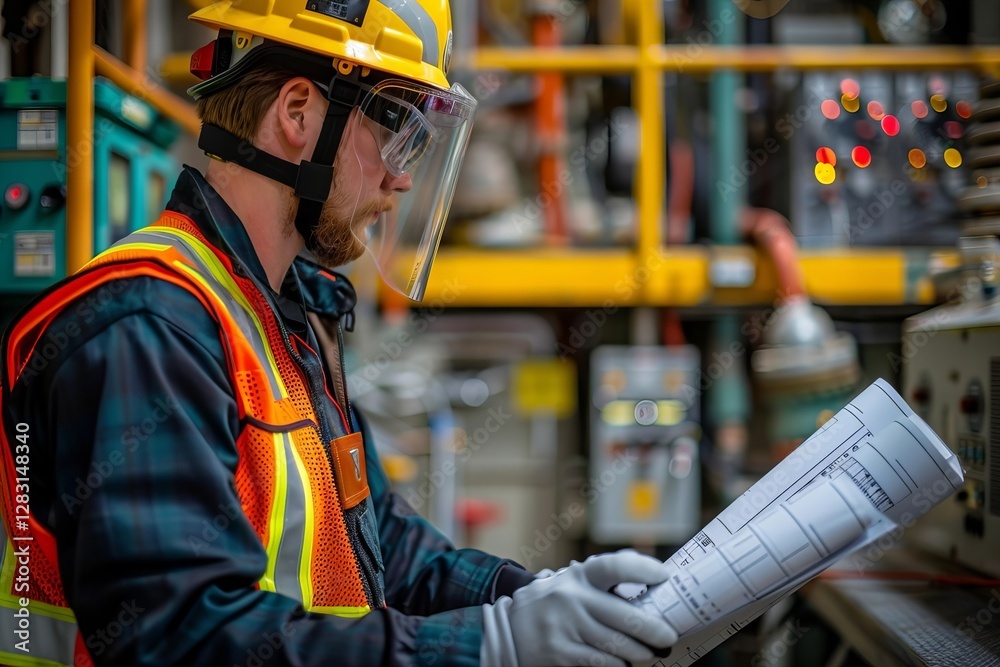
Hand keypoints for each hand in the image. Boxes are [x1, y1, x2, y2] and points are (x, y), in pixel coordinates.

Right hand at [481, 550, 677, 666]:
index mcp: (578, 577)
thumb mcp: (572, 584)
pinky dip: (618, 665)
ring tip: (647, 653)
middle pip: (626, 617)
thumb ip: (602, 580)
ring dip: (640, 652)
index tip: (663, 576)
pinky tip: (622, 663)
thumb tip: (648, 573)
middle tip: (668, 637)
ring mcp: (565, 627)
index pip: (613, 567)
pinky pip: (602, 663)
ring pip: (618, 645)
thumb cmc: (553, 605)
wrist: (508, 630)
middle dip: (655, 630)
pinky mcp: (560, 654)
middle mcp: (571, 598)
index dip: (641, 569)